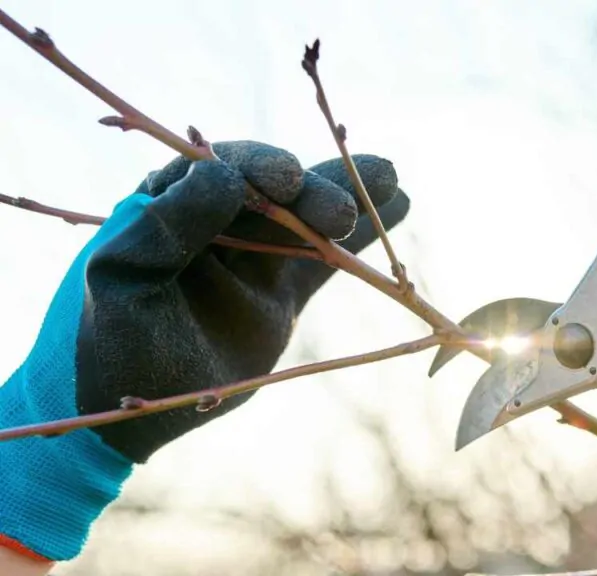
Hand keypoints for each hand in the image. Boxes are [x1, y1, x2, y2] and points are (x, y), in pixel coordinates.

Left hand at [0, 141, 409, 560]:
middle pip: (275, 190)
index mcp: (170, 204)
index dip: (259, 168)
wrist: (127, 408)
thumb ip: (167, 226)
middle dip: (312, 192)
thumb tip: (225, 175)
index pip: (222, 168)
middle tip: (339, 215)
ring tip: (392, 182)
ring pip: (307, 217)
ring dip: (346, 197)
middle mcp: (217, 221)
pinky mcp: (281, 291)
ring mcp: (253, 256)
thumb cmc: (112, 341)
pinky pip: (325, 256)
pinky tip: (396, 206)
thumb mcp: (124, 280)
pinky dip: (359, 238)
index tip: (288, 182)